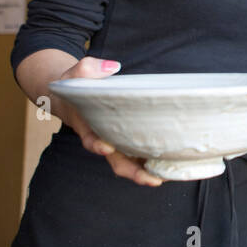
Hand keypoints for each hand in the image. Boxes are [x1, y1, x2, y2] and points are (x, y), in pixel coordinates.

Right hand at [54, 56, 163, 186]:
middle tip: (153, 180)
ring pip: (132, 163)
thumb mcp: (76, 73)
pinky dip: (154, 161)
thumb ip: (88, 68)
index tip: (106, 147)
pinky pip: (140, 154)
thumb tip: (112, 67)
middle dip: (134, 173)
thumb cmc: (77, 85)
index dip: (97, 145)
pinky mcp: (128, 140)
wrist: (74, 97)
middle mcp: (103, 139)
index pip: (91, 138)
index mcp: (87, 125)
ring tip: (168, 176)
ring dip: (148, 172)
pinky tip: (172, 165)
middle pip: (117, 161)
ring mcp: (117, 142)